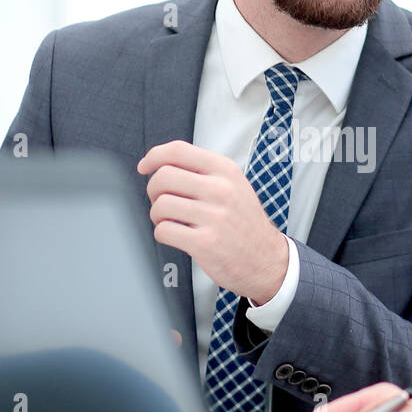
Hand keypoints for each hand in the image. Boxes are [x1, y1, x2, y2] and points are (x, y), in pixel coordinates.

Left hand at [138, 141, 288, 304]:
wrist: (267, 260)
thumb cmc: (243, 223)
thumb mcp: (234, 185)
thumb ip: (202, 172)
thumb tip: (161, 163)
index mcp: (225, 171)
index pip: (178, 150)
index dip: (154, 156)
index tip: (145, 166)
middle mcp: (221, 190)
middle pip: (163, 177)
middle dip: (153, 191)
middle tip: (162, 202)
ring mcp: (214, 217)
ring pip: (160, 205)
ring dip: (157, 215)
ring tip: (171, 221)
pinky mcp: (205, 243)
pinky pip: (163, 231)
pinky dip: (163, 234)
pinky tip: (177, 236)